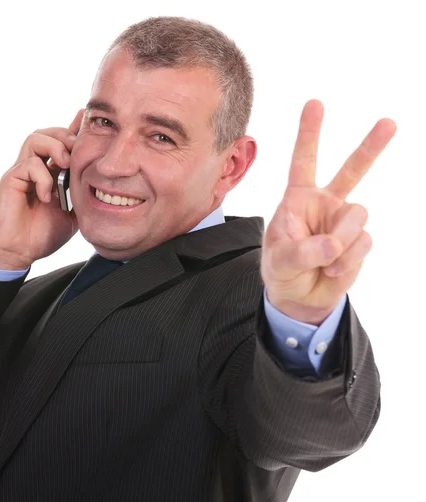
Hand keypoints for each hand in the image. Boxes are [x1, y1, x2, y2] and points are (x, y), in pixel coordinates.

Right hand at [0, 109, 84, 269]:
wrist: (17, 253)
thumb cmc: (41, 236)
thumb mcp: (72, 216)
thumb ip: (81, 199)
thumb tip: (101, 189)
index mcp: (50, 173)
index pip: (61, 144)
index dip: (75, 130)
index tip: (89, 121)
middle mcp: (34, 168)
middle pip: (47, 132)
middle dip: (66, 135)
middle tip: (78, 151)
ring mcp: (21, 172)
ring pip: (35, 138)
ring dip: (55, 147)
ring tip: (65, 165)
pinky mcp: (11, 180)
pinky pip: (29, 165)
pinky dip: (43, 178)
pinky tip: (48, 197)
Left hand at [261, 100, 396, 323]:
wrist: (300, 299)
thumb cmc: (281, 272)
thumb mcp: (280, 262)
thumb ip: (302, 251)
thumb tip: (332, 244)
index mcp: (297, 199)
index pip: (303, 161)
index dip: (309, 133)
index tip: (315, 103)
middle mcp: (324, 203)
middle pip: (351, 170)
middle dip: (371, 147)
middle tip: (389, 123)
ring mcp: (344, 222)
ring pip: (357, 217)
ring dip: (340, 243)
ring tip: (323, 260)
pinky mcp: (359, 241)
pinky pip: (363, 243)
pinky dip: (347, 261)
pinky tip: (332, 270)